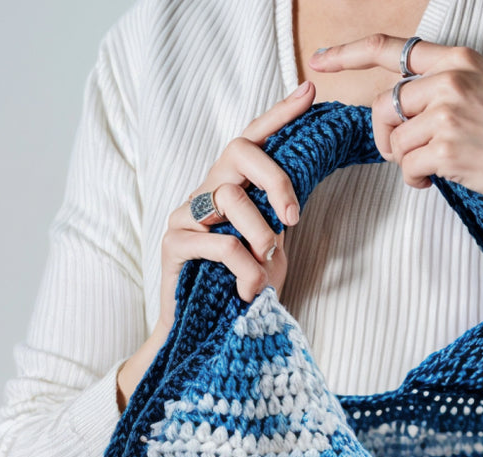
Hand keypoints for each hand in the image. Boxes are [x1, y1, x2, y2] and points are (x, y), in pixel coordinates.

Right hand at [117, 80, 316, 410]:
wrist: (207, 337)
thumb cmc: (243, 293)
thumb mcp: (272, 250)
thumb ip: (277, 219)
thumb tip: (293, 201)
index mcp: (230, 189)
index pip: (251, 140)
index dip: (278, 115)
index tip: (310, 93)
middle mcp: (204, 193)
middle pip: (236, 151)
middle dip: (273, 179)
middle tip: (293, 218)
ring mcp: (184, 216)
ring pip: (230, 198)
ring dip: (260, 236)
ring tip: (266, 270)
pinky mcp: (173, 244)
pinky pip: (219, 242)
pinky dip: (244, 267)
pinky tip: (249, 291)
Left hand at [308, 35, 482, 243]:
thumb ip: (444, 90)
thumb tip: (401, 110)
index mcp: (459, 59)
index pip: (392, 48)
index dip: (349, 53)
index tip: (320, 59)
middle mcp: (450, 79)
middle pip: (384, 105)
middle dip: (384, 135)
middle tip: (402, 153)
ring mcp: (448, 113)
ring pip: (395, 140)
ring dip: (404, 161)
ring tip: (430, 169)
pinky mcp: (447, 149)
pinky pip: (407, 166)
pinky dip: (415, 179)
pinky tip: (435, 180)